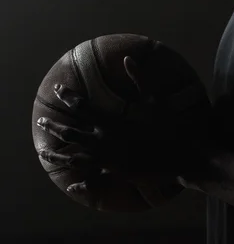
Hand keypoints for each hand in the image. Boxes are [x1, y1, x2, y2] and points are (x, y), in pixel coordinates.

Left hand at [36, 56, 202, 196]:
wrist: (182, 155)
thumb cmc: (170, 126)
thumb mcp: (156, 99)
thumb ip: (140, 78)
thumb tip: (128, 58)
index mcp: (112, 122)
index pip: (82, 107)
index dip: (68, 96)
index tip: (59, 89)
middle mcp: (105, 141)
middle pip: (70, 132)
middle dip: (53, 126)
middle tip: (40, 121)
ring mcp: (108, 160)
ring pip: (74, 158)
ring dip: (56, 155)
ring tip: (42, 152)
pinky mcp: (116, 173)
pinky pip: (93, 177)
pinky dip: (79, 181)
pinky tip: (70, 185)